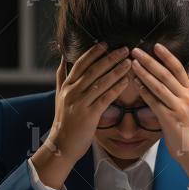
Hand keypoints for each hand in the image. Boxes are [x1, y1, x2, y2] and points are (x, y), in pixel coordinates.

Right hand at [31, 43, 130, 188]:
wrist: (61, 145)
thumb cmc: (64, 121)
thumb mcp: (59, 96)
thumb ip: (61, 77)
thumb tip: (62, 58)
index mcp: (66, 86)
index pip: (80, 64)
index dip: (93, 53)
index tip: (106, 44)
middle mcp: (72, 92)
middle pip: (93, 70)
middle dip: (110, 58)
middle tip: (124, 49)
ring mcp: (80, 103)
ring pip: (101, 82)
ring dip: (117, 71)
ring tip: (129, 62)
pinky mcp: (89, 115)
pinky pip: (105, 98)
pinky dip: (116, 88)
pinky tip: (126, 81)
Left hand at [131, 43, 188, 185]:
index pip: (179, 68)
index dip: (167, 56)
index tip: (156, 45)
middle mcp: (185, 97)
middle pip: (166, 74)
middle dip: (150, 61)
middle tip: (136, 50)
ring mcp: (178, 108)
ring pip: (158, 86)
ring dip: (144, 73)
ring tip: (132, 63)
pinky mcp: (169, 119)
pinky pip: (153, 101)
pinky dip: (144, 91)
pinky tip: (134, 83)